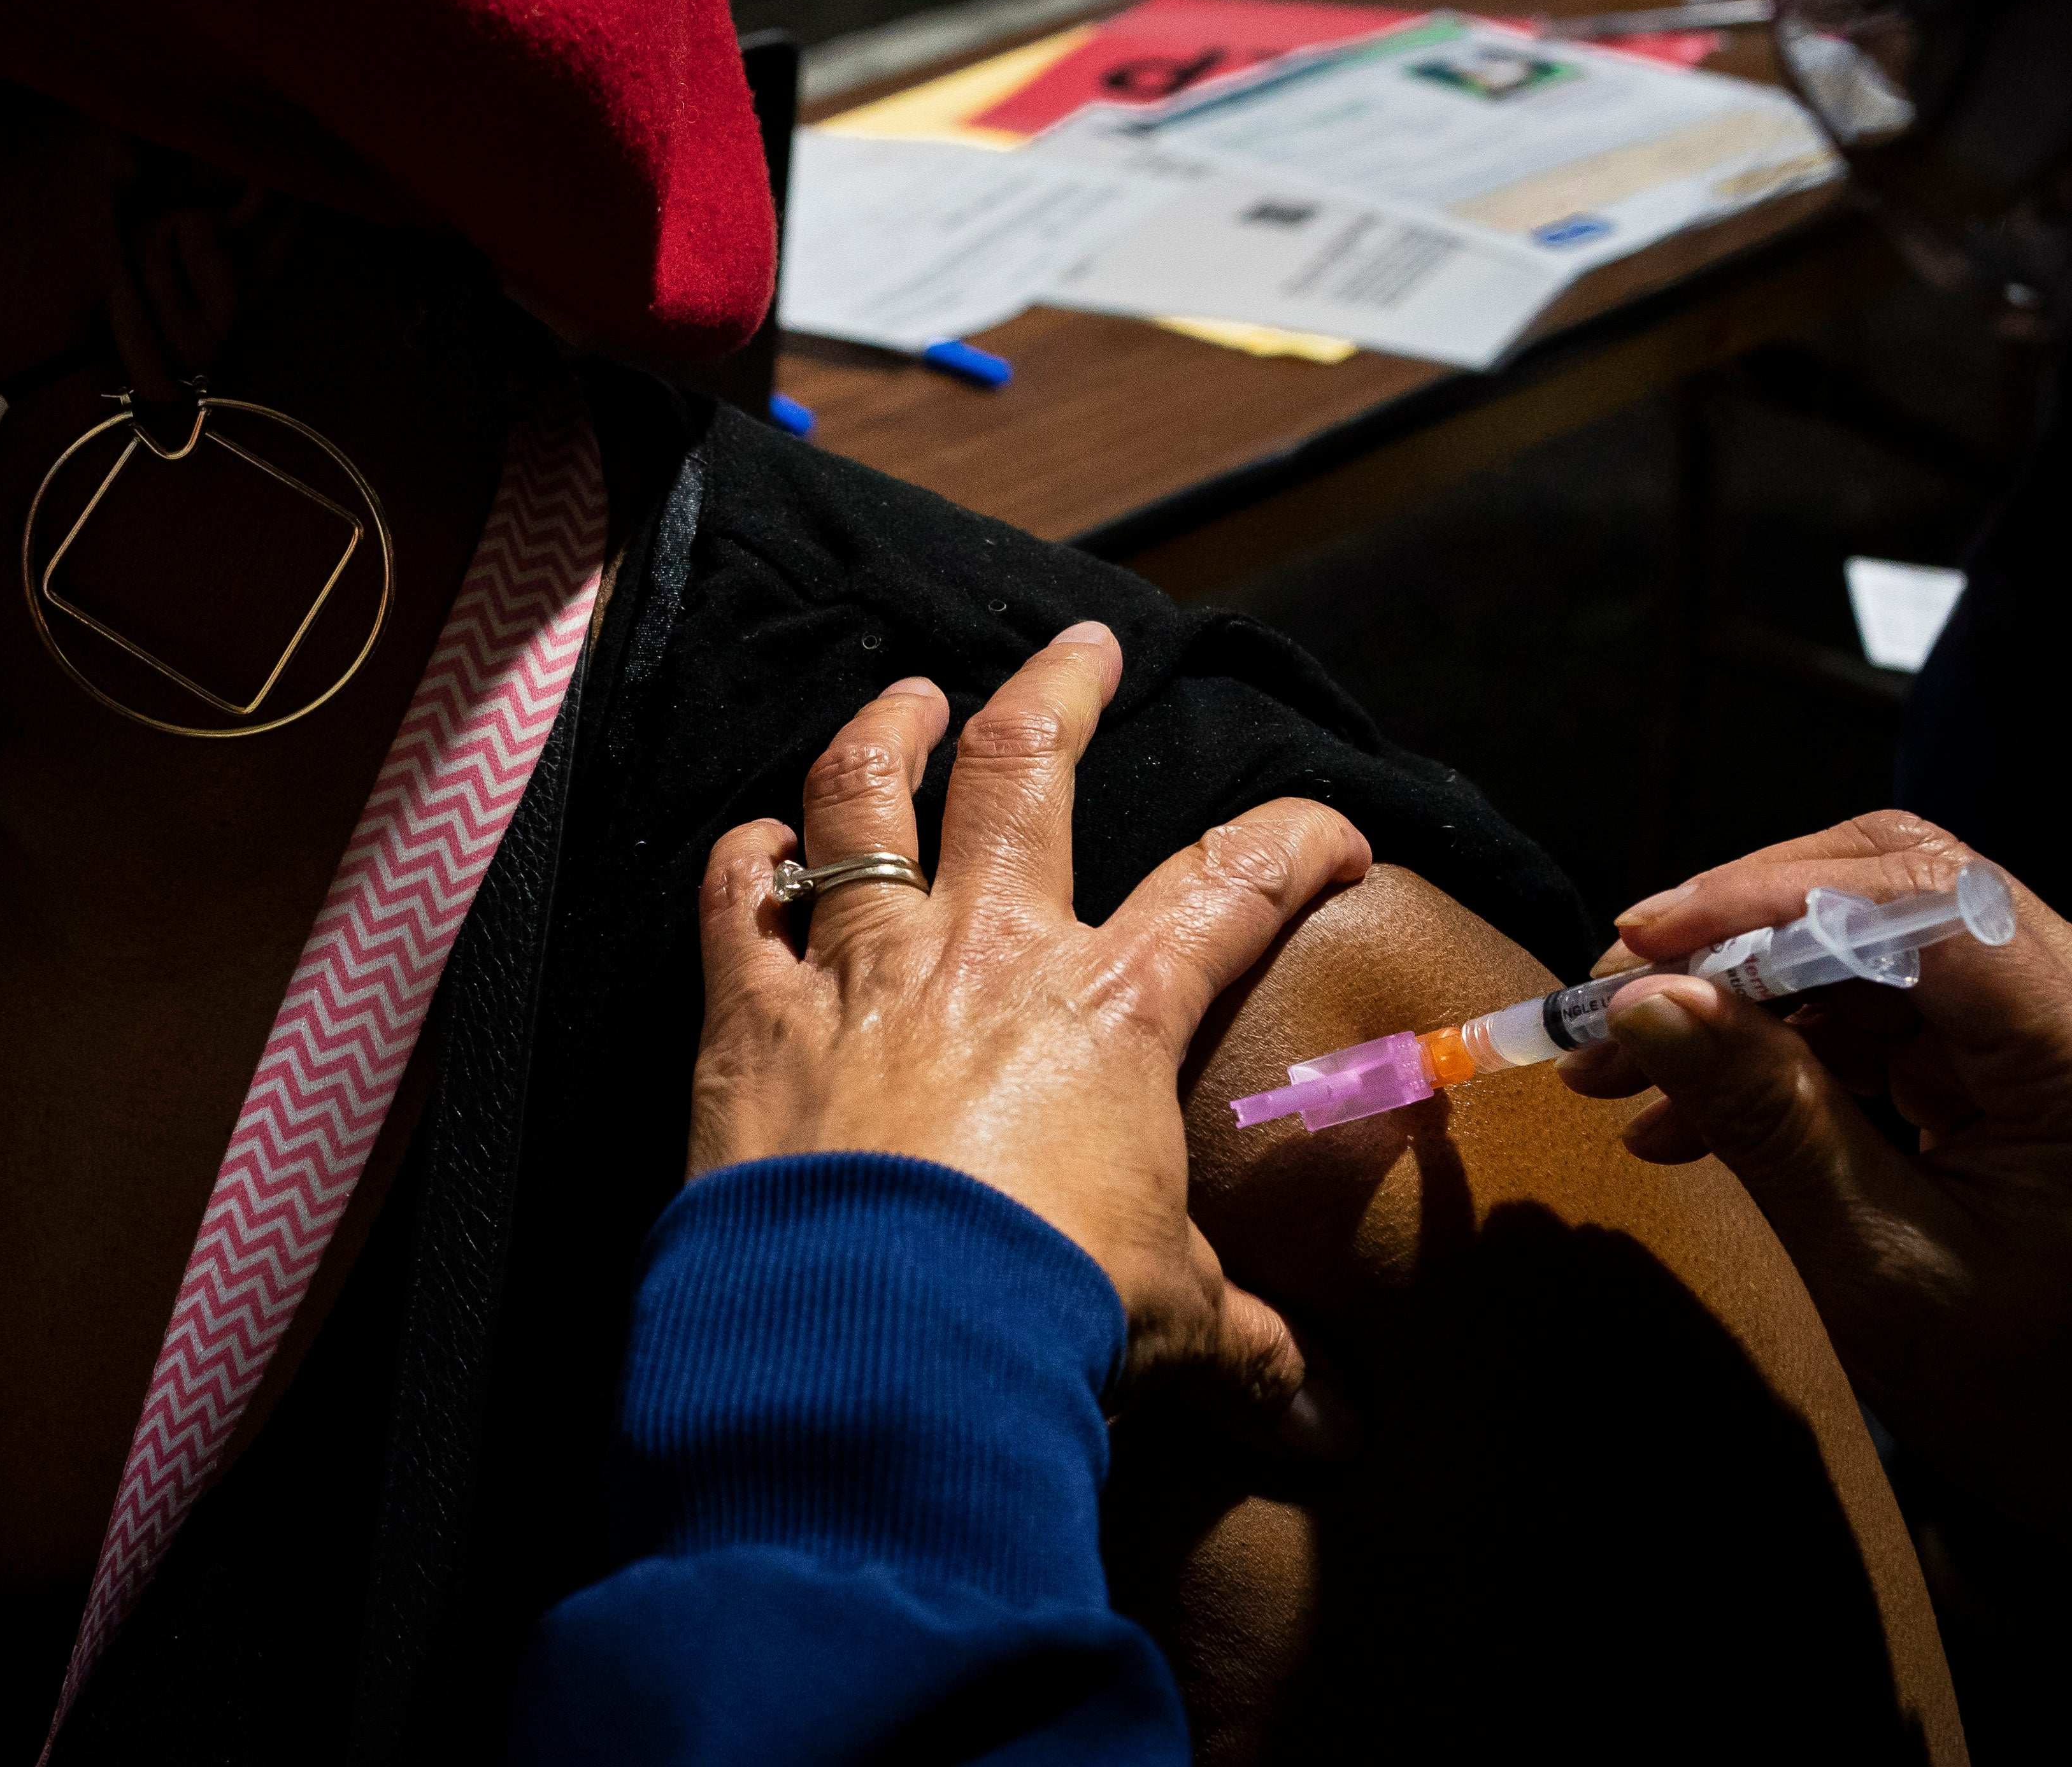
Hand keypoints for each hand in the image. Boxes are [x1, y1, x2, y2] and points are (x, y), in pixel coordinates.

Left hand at [689, 623, 1372, 1455]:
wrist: (881, 1349)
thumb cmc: (1041, 1316)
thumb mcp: (1167, 1323)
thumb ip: (1251, 1349)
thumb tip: (1341, 1433)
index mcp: (1111, 1010)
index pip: (1231, 886)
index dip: (1293, 843)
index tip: (1332, 828)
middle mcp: (987, 954)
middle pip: (1026, 773)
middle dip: (1062, 691)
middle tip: (1083, 646)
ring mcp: (861, 969)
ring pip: (866, 799)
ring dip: (888, 733)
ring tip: (907, 697)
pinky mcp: (750, 1017)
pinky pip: (739, 902)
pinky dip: (746, 862)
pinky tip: (755, 842)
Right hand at [1559, 811, 2071, 1541]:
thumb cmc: (2029, 1397)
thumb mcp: (1881, 1269)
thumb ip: (1770, 1121)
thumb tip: (1643, 1003)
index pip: (1924, 906)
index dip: (1769, 900)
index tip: (1638, 946)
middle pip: (1896, 890)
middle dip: (1739, 935)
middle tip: (1617, 998)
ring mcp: (2049, 1029)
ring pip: (1871, 944)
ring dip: (1738, 998)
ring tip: (1620, 1075)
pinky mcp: (2014, 1062)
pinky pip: (1880, 1011)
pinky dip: (1775, 1047)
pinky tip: (1686, 1115)